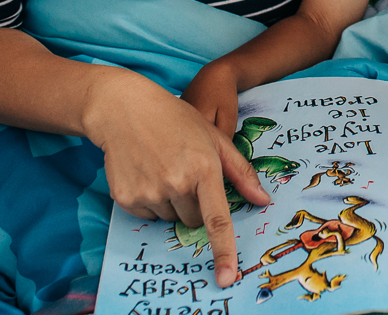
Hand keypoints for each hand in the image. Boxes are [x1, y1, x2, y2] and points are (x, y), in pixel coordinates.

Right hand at [83, 68, 268, 287]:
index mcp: (204, 168)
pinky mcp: (126, 198)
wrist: (125, 110)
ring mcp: (149, 192)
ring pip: (171, 219)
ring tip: (163, 167)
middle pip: (193, 221)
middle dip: (193, 204)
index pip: (216, 219)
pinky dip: (151, 201)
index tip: (226, 277)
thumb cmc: (176, 121)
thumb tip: (262, 200)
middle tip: (183, 172)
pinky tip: (146, 173)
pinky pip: (148, 216)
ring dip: (171, 202)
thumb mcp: (215, 138)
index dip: (224, 251)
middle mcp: (176, 183)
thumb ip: (241, 172)